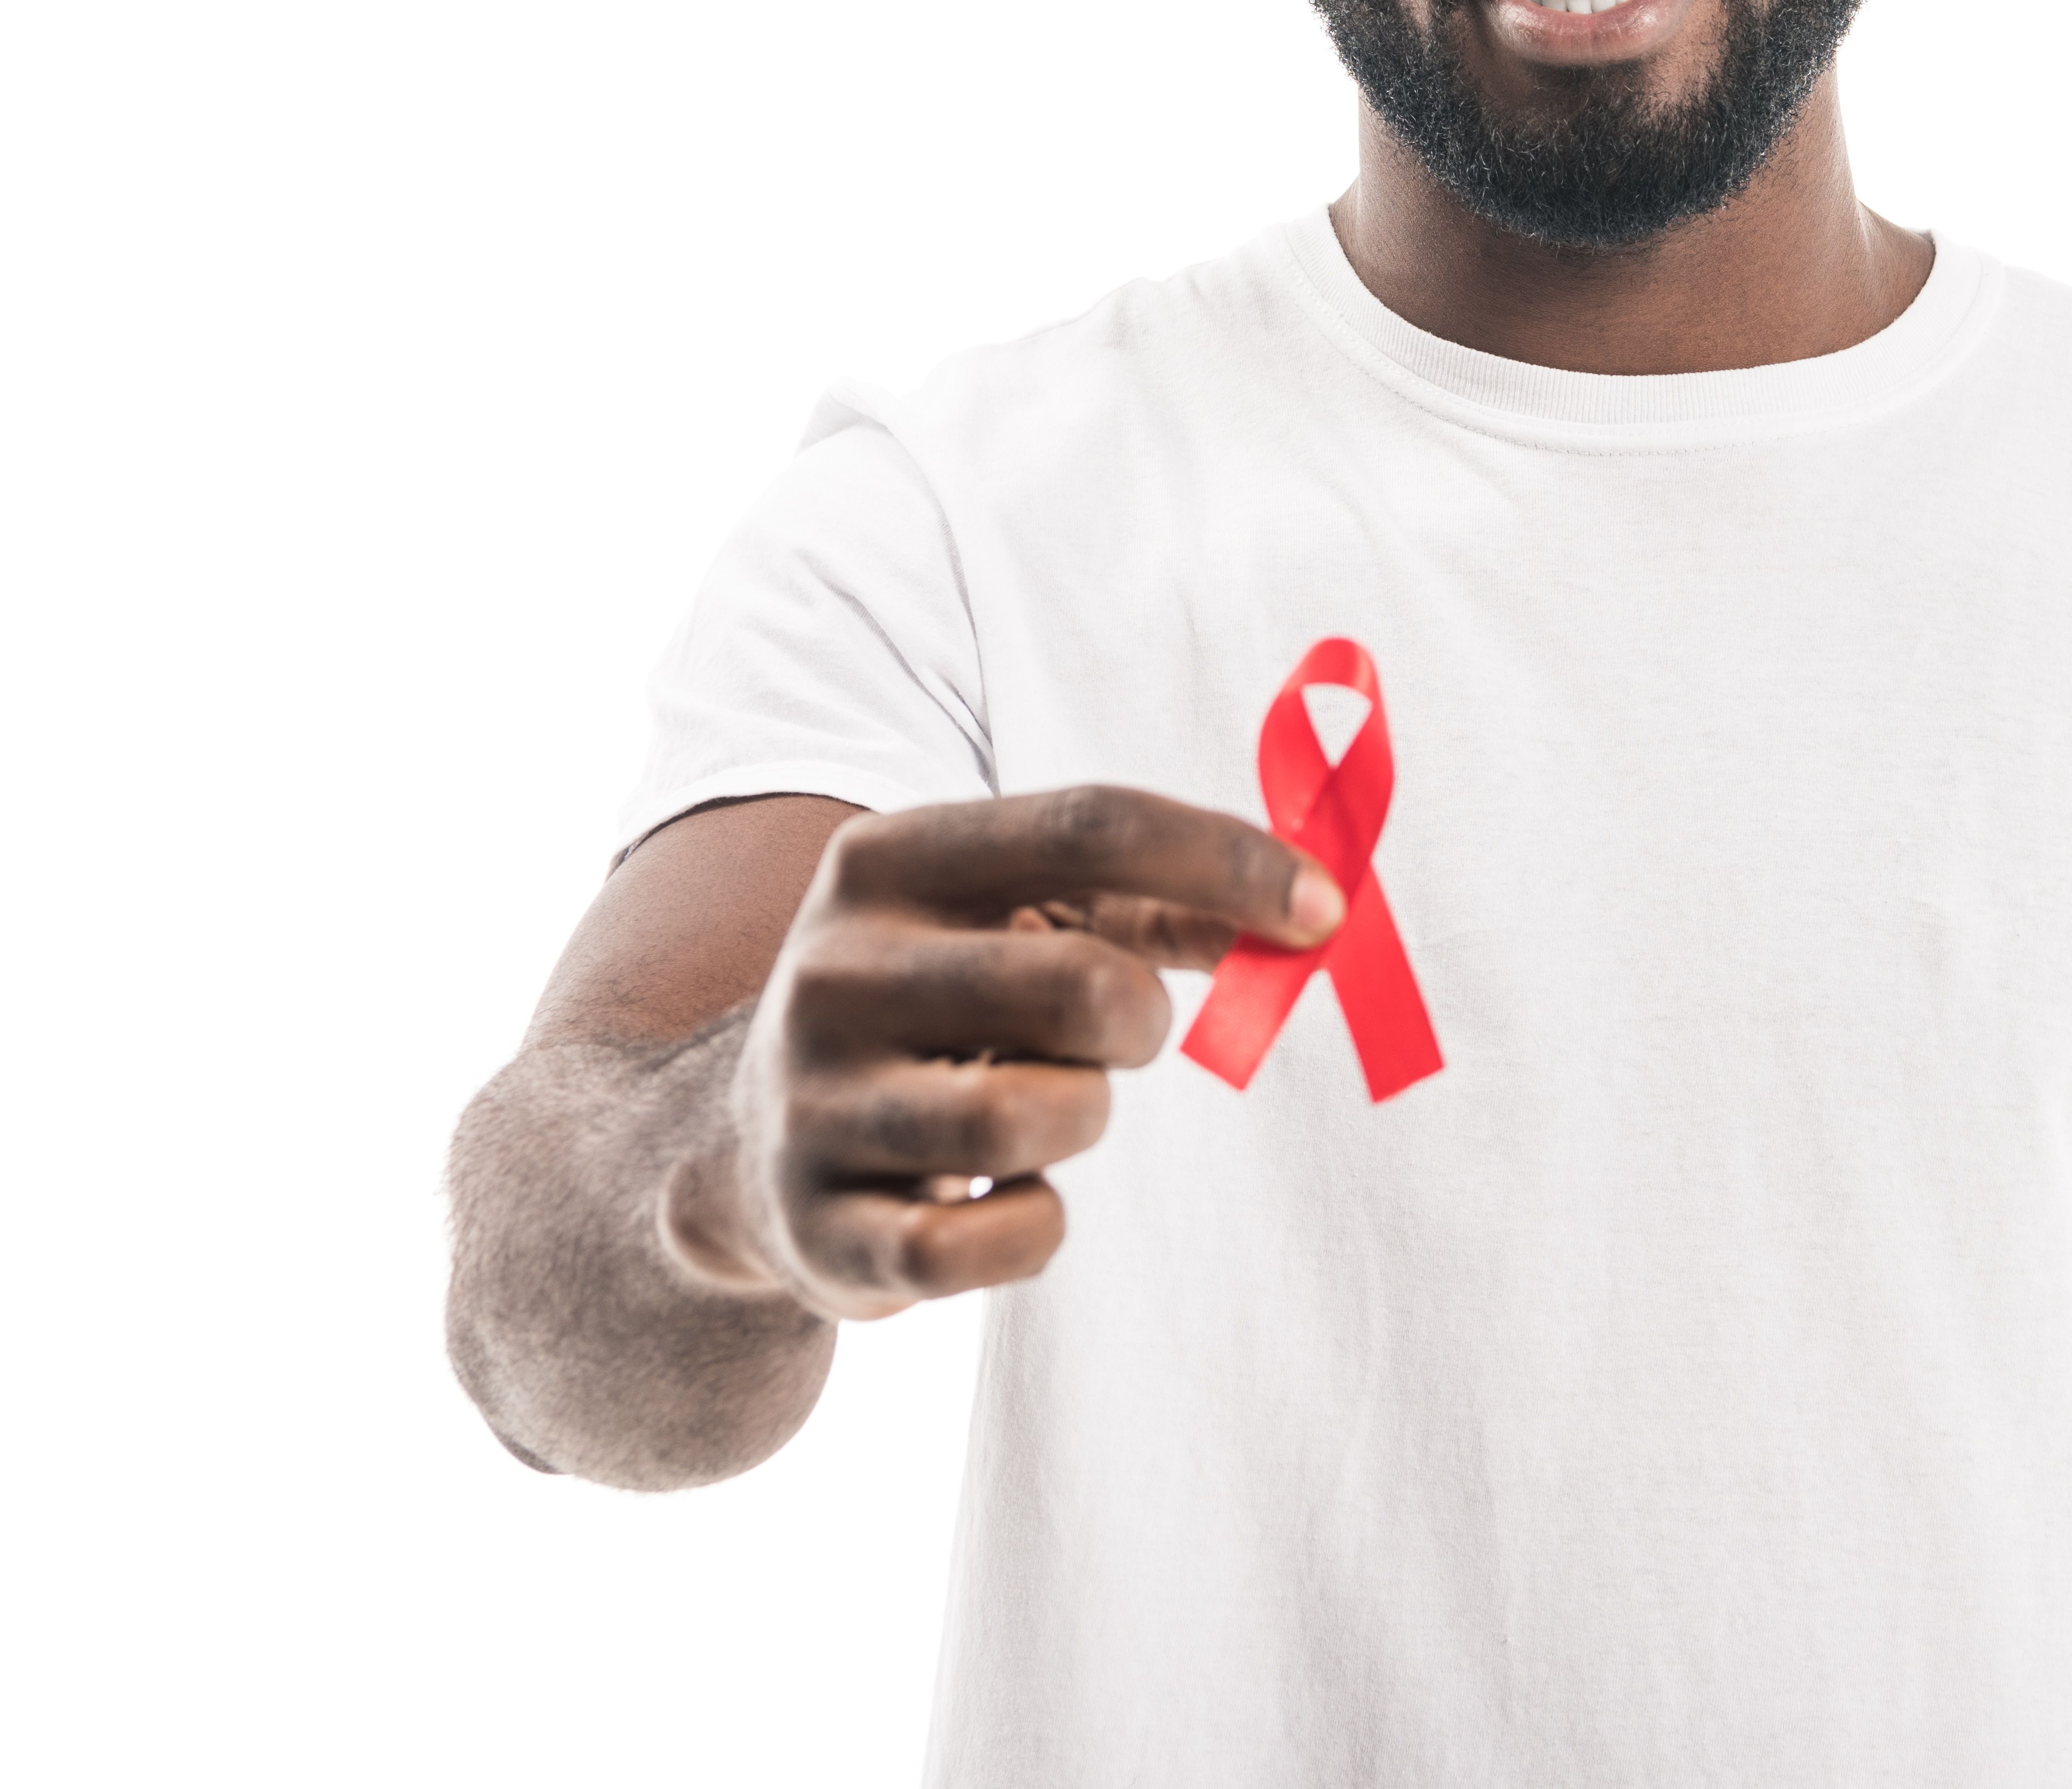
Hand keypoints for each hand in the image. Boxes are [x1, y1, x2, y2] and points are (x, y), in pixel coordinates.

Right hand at [672, 786, 1343, 1320]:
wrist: (747, 1152)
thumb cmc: (939, 1007)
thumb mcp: (1009, 919)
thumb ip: (1154, 902)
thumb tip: (1309, 909)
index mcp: (887, 861)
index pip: (1090, 825)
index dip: (1228, 862)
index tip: (1324, 908)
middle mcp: (832, 971)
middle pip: (1080, 982)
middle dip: (1139, 1019)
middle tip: (1117, 1033)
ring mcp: (814, 1106)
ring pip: (1033, 1118)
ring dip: (1081, 1119)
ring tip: (1040, 1109)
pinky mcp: (821, 1235)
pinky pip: (983, 1246)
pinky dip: (1032, 1230)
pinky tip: (1005, 1200)